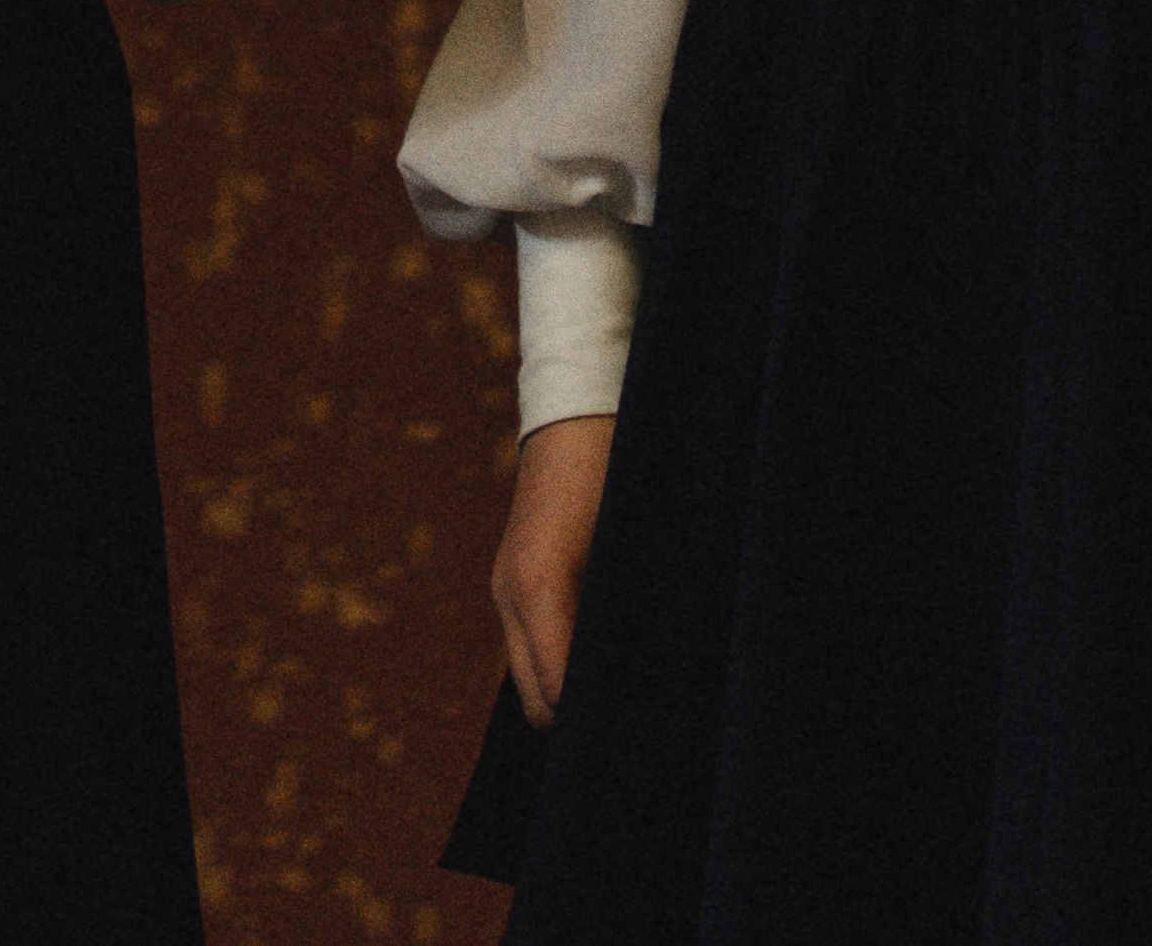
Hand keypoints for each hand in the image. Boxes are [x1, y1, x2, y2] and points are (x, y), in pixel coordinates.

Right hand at [493, 414, 613, 728]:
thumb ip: (621, 609)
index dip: (594, 721)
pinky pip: (533, 648)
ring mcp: (508, 587)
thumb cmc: (614, 468)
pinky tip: (605, 667)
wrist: (577, 410)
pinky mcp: (515, 580)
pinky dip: (561, 668)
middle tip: (636, 739)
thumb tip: (642, 684)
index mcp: (539, 586)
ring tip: (624, 707)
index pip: (557, 692)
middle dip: (578, 722)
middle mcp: (512, 594)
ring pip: (531, 678)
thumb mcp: (629, 539)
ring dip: (568, 696)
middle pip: (536, 700)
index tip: (640, 742)